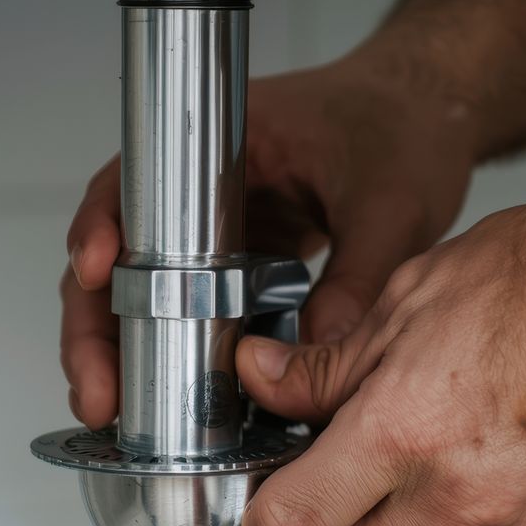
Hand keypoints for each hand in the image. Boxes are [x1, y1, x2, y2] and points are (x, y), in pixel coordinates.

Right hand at [59, 58, 475, 427]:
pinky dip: (182, 352)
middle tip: (99, 395)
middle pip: (120, 254)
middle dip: (97, 328)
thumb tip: (321, 355)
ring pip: (148, 290)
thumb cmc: (407, 123)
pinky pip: (197, 309)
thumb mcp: (394, 201)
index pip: (133, 179)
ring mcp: (218, 226)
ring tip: (118, 412)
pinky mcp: (242, 262)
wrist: (434, 113)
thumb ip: (360, 276)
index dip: (99, 227)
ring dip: (129, 350)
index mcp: (223, 140)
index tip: (91, 271)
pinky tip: (179, 400)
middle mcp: (203, 182)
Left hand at [235, 167, 525, 525]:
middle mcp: (460, 495)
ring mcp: (521, 521)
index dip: (263, 523)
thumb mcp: (418, 291)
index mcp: (405, 431)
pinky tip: (486, 453)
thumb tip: (265, 379)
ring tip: (418, 458)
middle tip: (328, 483)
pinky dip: (473, 519)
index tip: (264, 501)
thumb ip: (331, 360)